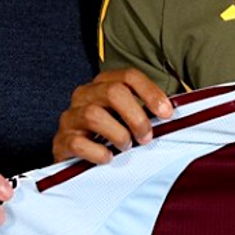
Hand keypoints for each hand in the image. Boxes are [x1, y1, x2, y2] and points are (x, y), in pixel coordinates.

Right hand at [52, 68, 173, 163]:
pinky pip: (78, 143)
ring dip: (118, 134)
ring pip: (94, 115)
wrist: (76, 159)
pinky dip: (98, 152)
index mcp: (103, 84)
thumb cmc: (109, 135)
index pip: (128, 76)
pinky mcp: (61, 141)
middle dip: (136, 116)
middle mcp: (84, 95)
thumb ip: (148, 112)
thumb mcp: (129, 118)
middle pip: (114, 92)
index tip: (166, 113)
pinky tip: (107, 158)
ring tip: (125, 146)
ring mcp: (70, 117)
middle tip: (146, 137)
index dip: (150, 92)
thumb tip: (173, 112)